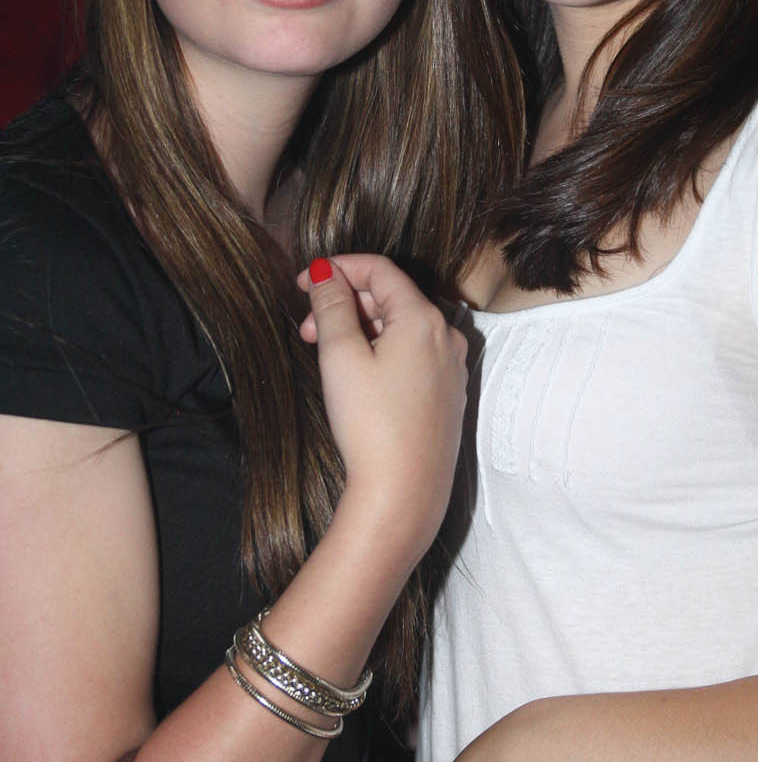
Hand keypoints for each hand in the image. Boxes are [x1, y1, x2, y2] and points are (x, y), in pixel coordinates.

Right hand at [299, 255, 466, 550]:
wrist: (404, 493)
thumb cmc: (371, 425)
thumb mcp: (340, 357)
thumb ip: (332, 306)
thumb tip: (325, 273)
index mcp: (423, 319)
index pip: (379, 269)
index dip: (338, 268)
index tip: (304, 282)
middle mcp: (446, 337)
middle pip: (391, 297)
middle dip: (345, 304)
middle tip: (307, 330)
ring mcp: (451, 367)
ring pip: (400, 327)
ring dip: (361, 329)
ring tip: (326, 354)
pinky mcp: (447, 395)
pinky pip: (412, 355)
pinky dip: (381, 351)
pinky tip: (356, 375)